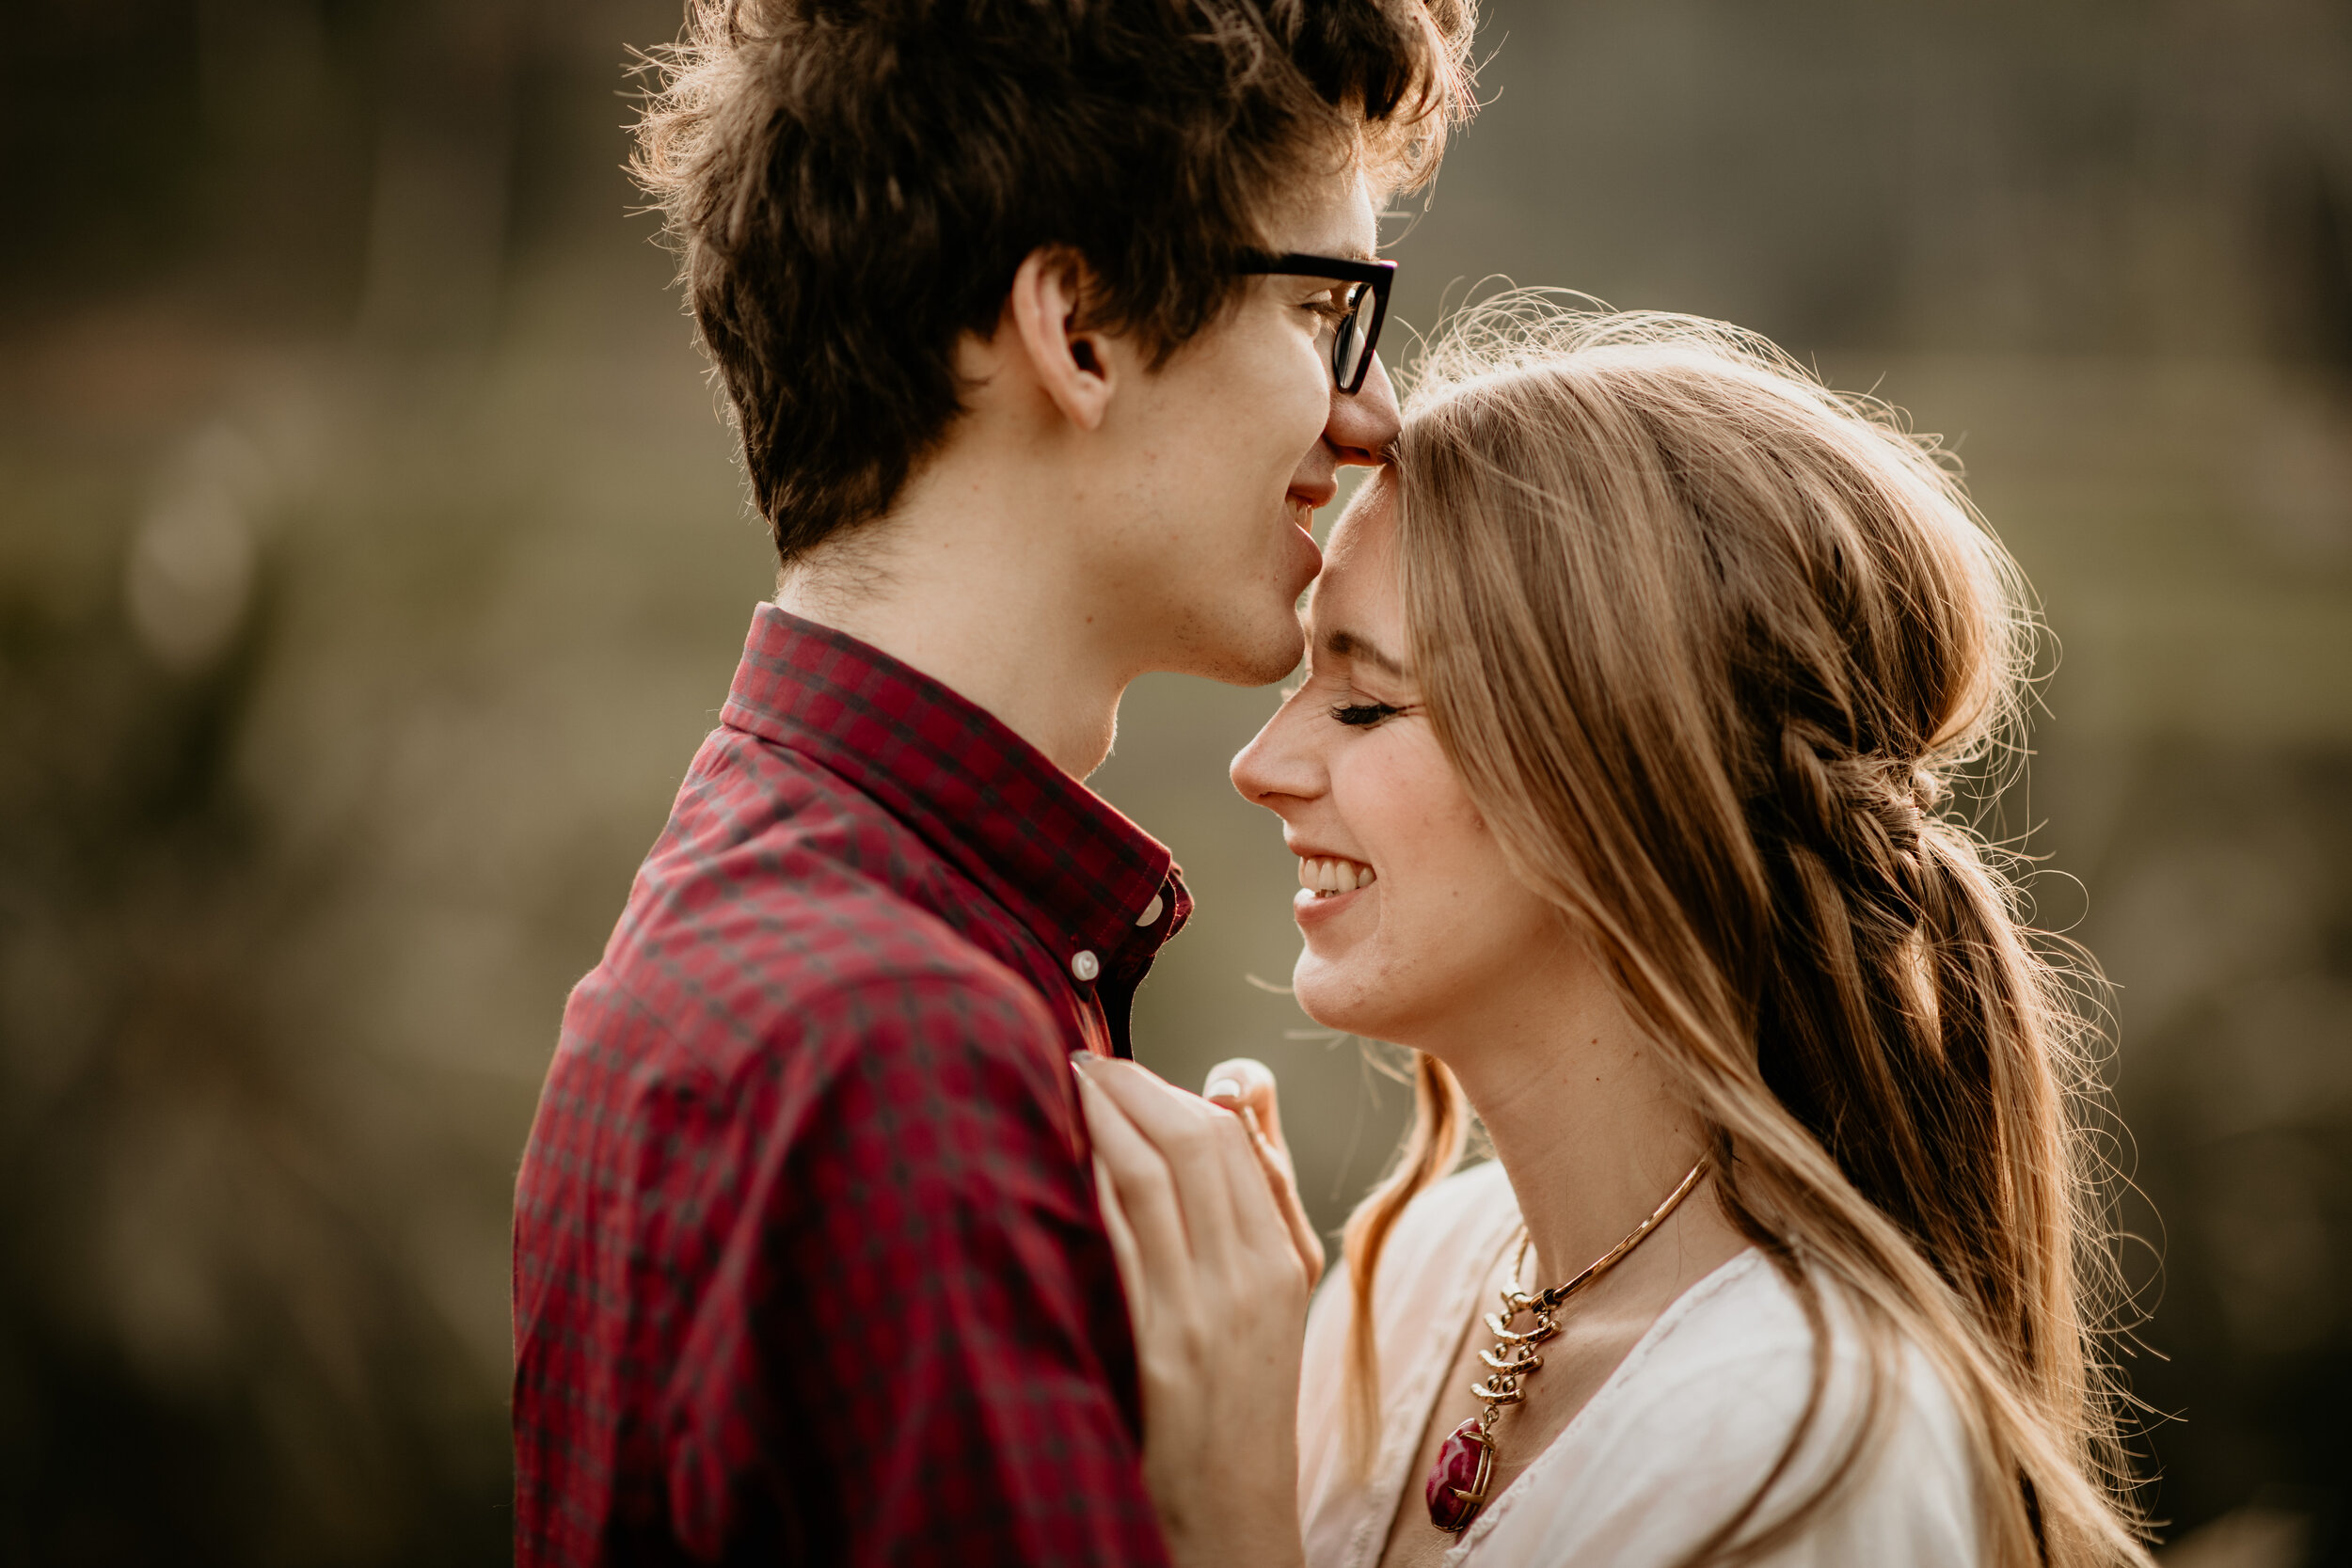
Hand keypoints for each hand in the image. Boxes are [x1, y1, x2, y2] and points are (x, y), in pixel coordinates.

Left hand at [1074, 1056, 1310, 1567]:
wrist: (1234, 1514)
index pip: (1236, 1138)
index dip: (1175, 1085)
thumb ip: (1258, 1196)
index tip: (1129, 1066)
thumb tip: (1233, 1090)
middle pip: (1198, 1140)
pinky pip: (1122, 1240)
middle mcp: (1254, 1277)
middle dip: (1134, 1085)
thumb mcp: (1275, 1296)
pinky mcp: (1160, 1351)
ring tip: (1066, 1084)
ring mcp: (1206, 1313)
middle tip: (1084, 1058)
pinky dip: (1093, 1182)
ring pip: (1157, 1176)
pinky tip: (1061, 1156)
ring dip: (1104, 1115)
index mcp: (1286, 1259)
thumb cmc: (1241, 1403)